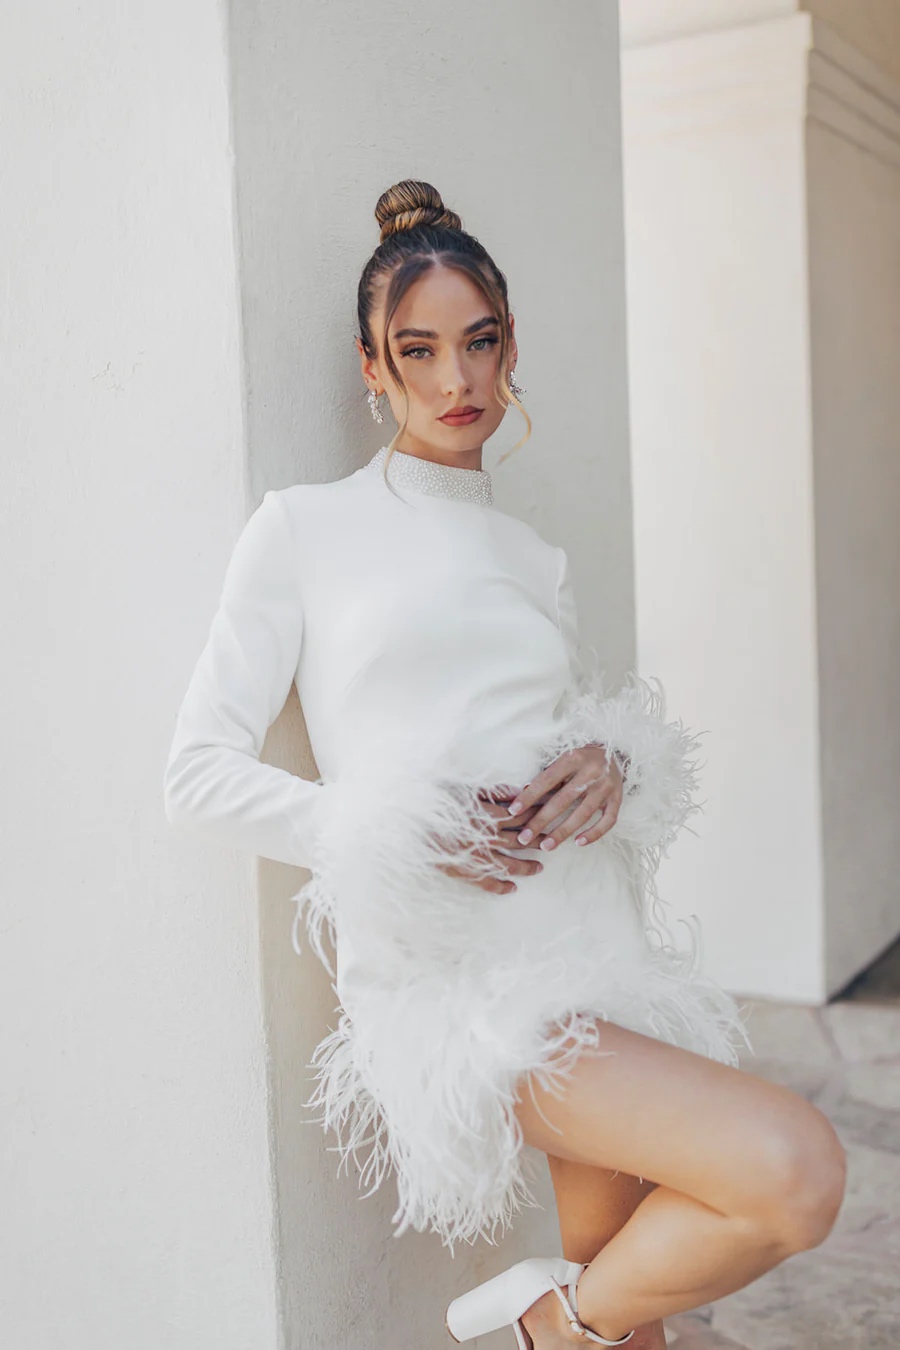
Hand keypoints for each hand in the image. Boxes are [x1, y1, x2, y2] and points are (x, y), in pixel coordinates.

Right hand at [435, 783, 551, 895]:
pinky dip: (500, 886)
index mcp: (486, 815)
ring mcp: (476, 855)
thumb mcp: (464, 788)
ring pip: (508, 863)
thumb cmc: (435, 801)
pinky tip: (512, 888)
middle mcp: (485, 837)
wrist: (410, 822)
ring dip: (526, 866)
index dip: (536, 815)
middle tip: (553, 842)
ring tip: (539, 868)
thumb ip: (493, 791)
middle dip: (538, 840)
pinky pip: (487, 882)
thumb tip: (518, 792)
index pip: (520, 816)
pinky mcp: (464, 870)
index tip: (549, 815)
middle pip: (520, 840)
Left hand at [504, 743, 623, 851]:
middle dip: (541, 821)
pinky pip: (608, 821)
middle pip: (563, 800)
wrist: (613, 751)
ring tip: (546, 846)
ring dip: (563, 832)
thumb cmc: (580, 758)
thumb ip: (547, 776)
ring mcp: (607, 786)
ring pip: (583, 814)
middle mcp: (592, 771)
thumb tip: (522, 795)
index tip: (513, 811)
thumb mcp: (563, 758)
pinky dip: (594, 834)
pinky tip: (578, 843)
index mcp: (574, 757)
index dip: (529, 796)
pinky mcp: (618, 798)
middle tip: (524, 838)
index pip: (547, 780)